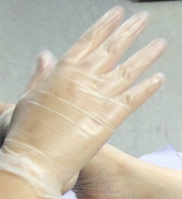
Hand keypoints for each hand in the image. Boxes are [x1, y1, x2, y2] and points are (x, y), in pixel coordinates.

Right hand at [1, 7, 165, 198]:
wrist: (35, 159)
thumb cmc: (28, 133)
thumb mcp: (29, 97)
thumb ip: (40, 76)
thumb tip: (45, 57)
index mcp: (63, 71)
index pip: (89, 40)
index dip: (105, 24)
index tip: (117, 13)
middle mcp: (84, 79)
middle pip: (113, 48)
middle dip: (130, 31)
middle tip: (142, 19)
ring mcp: (99, 97)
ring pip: (129, 69)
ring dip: (147, 54)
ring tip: (159, 44)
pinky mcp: (110, 118)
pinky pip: (135, 98)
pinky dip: (148, 87)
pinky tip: (159, 79)